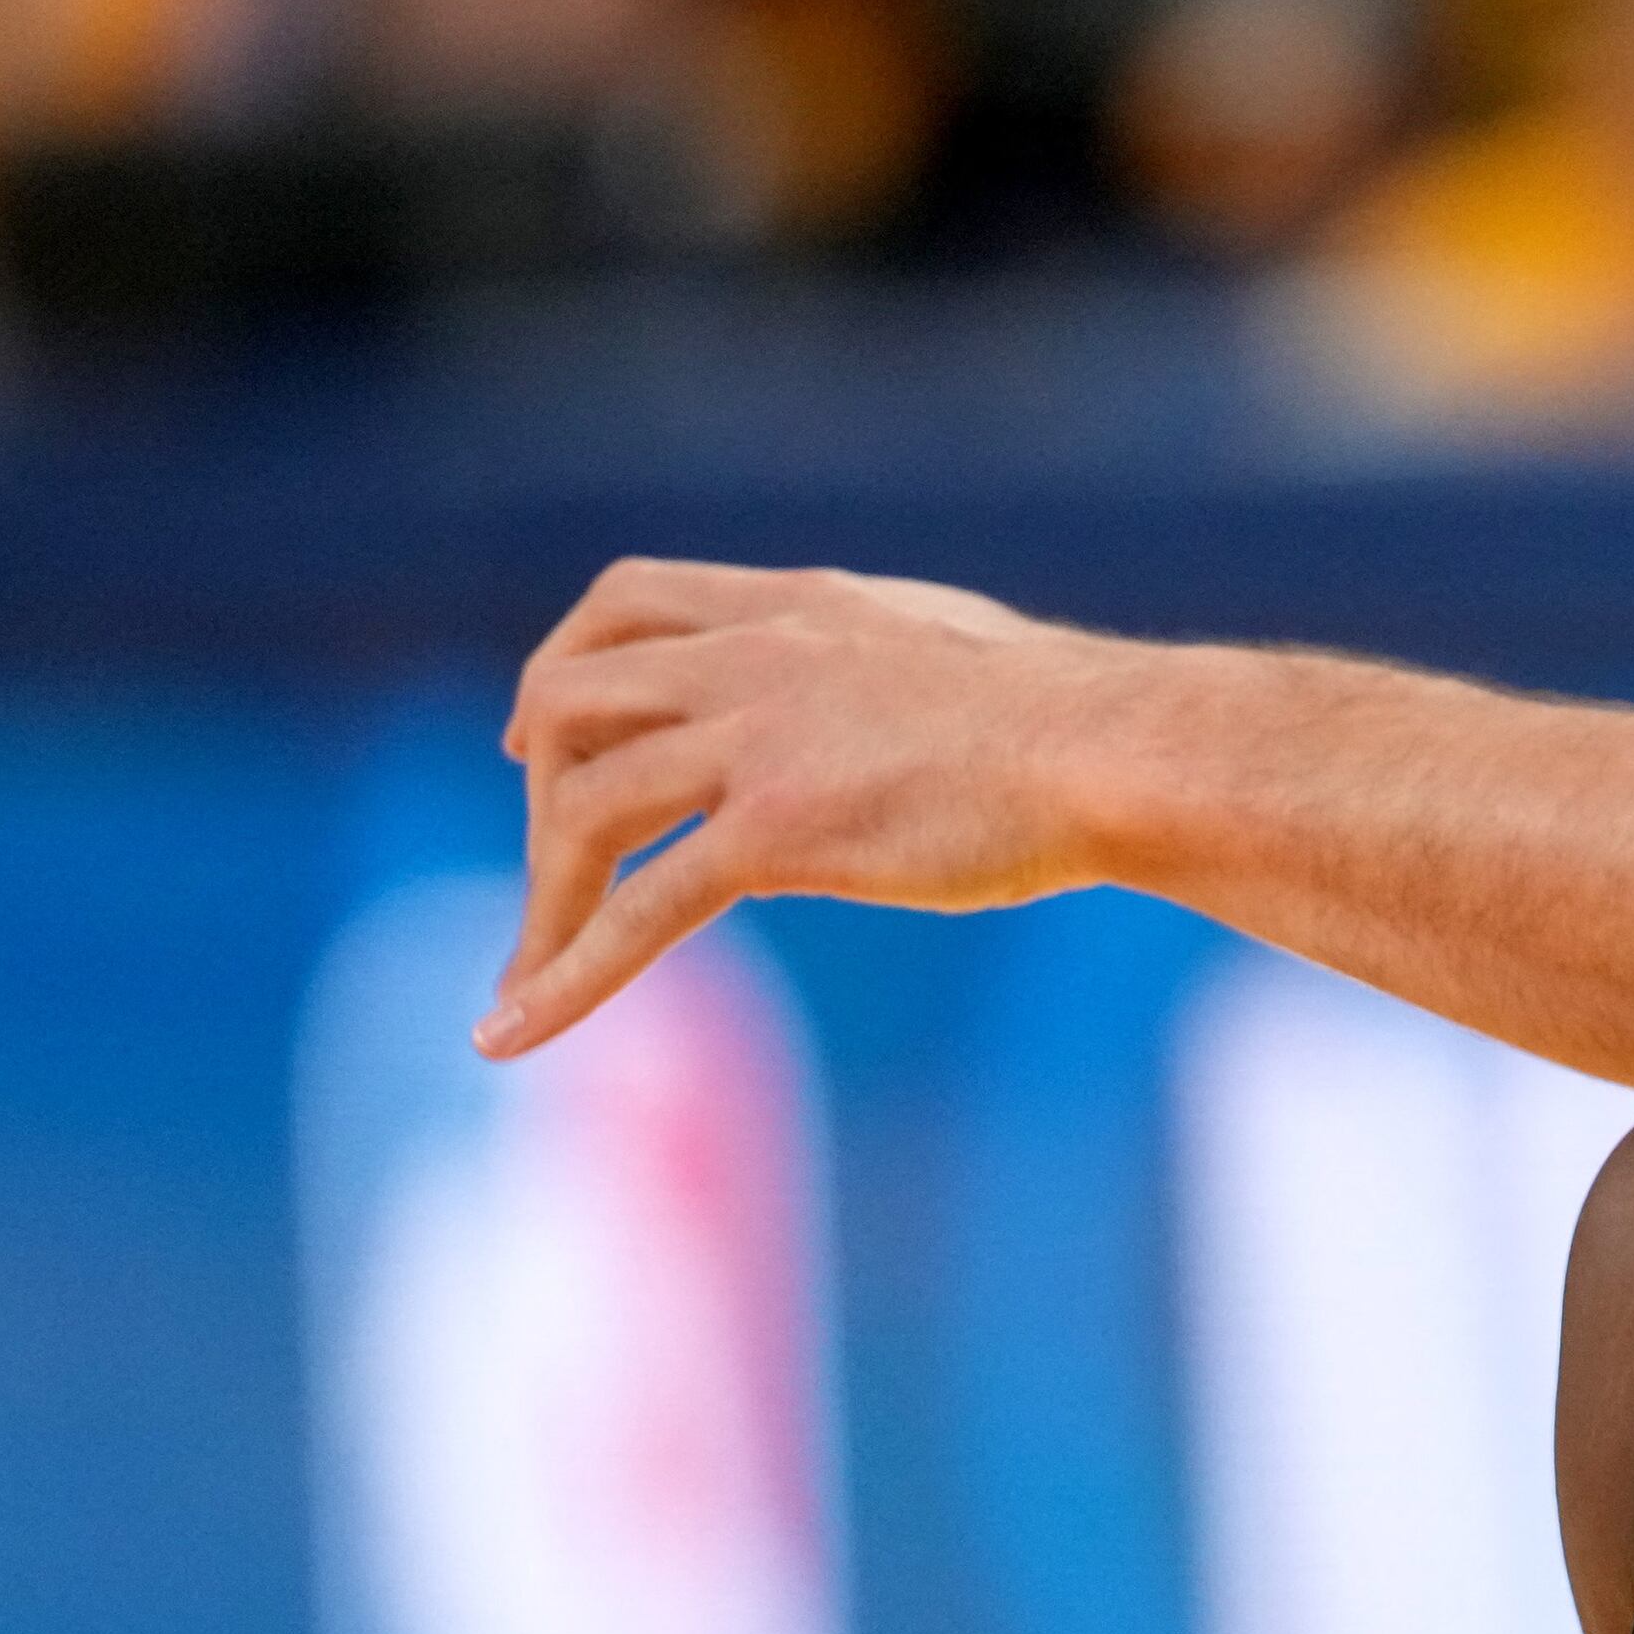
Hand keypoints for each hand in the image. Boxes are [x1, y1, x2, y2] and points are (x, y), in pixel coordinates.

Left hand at [479, 559, 1124, 1056]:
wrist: (1118, 751)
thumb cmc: (1074, 718)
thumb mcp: (944, 646)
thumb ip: (873, 660)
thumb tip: (882, 694)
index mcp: (797, 605)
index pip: (625, 601)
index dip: (563, 664)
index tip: (538, 737)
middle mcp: (756, 656)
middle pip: (570, 697)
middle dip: (538, 787)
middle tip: (553, 868)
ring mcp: (759, 740)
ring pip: (586, 808)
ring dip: (542, 902)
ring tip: (527, 977)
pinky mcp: (779, 830)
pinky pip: (637, 909)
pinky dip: (564, 976)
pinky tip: (515, 1033)